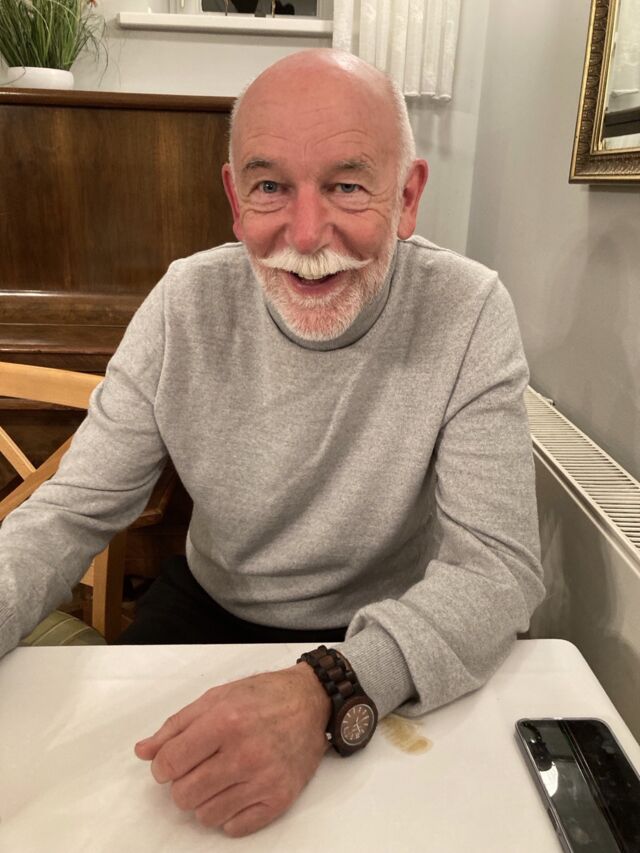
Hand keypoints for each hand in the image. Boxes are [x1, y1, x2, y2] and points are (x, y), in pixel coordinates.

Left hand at [134, 663, 330, 836]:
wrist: (310, 702)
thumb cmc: (262, 696)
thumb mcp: (215, 698)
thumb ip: (176, 726)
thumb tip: (144, 752)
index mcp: (224, 722)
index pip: (169, 764)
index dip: (163, 767)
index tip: (172, 763)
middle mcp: (244, 753)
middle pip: (184, 796)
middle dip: (183, 784)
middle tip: (199, 768)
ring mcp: (263, 779)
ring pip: (206, 816)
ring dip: (206, 800)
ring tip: (221, 777)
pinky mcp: (279, 798)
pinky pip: (235, 828)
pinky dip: (229, 814)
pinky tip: (238, 790)